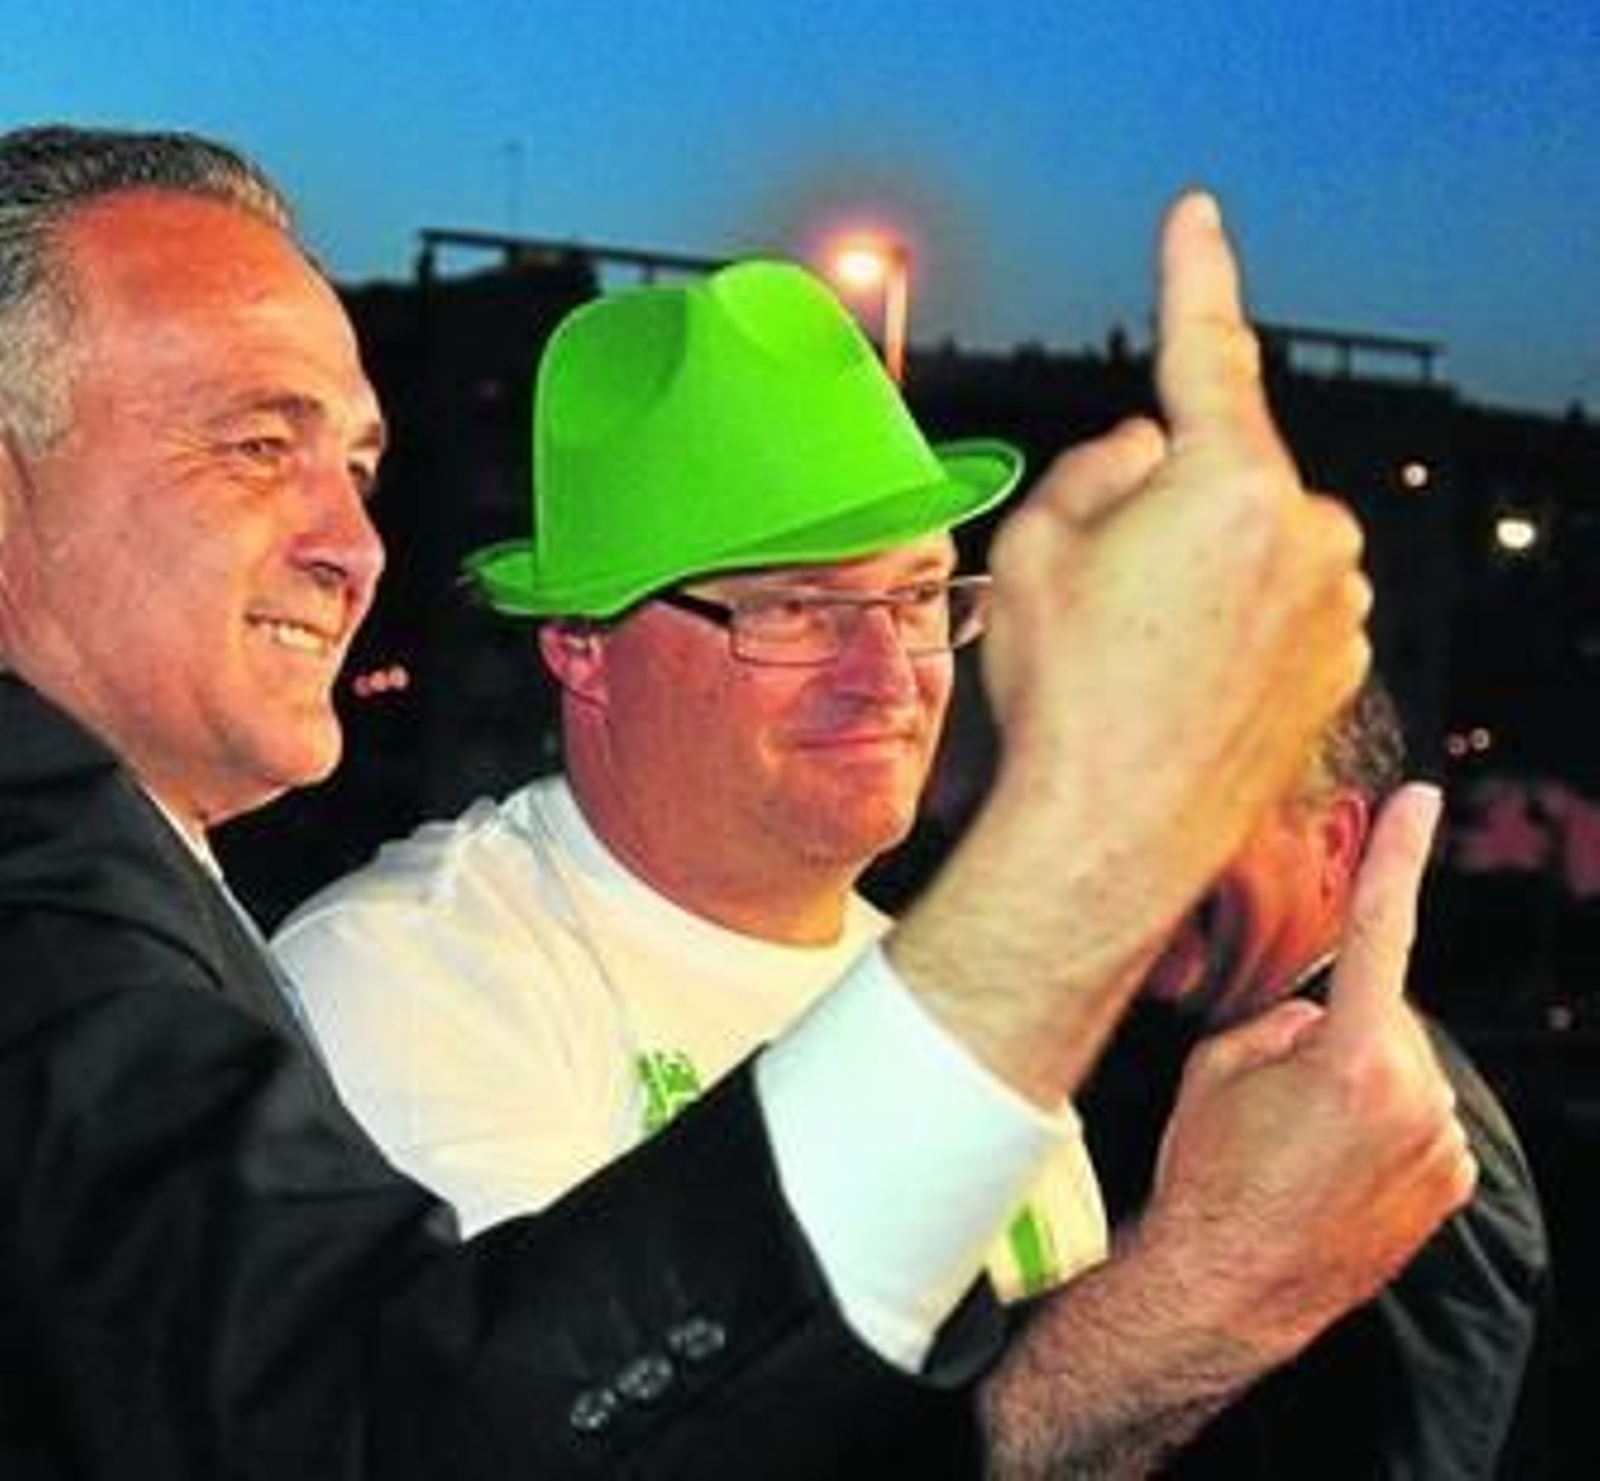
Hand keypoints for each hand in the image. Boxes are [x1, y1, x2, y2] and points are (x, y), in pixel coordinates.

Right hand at [894, 192, 1370, 1103]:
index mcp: (1231, 483)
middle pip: (1223, 470)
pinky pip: (1281, 605)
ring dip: (1202, 566)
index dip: (1192, 274)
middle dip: (1164, 501)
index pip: (1206, 352)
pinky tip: (1180, 683)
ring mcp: (1337, 606)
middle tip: (1099, 589)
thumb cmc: (1062, 694)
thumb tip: (1146, 453)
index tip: (1196, 216)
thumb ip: (1094, 469)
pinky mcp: (1339, 665)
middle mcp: (1309, 534)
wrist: (1109, 839)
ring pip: (1253, 541)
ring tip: (1139, 654)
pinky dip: (1235, 621)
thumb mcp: (1031, 550)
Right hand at [1136, 784, 1475, 1360]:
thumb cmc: (1210, 1174)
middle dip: (1339, 1025)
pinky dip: (1384, 1121)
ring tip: (1300, 1138)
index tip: (1421, 801)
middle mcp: (1416, 1097)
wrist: (1229, 1286)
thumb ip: (1281, 1016)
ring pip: (1402, 1066)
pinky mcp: (1450, 1185)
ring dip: (1361, 1077)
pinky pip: (1420, 1117)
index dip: (1400, 855)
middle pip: (1382, 1012)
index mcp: (1354, 1056)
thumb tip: (1317, 1014)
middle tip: (1279, 1085)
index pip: (1380, 929)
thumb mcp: (1221, 1066)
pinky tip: (1332, 1161)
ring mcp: (1441, 1146)